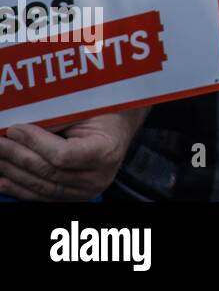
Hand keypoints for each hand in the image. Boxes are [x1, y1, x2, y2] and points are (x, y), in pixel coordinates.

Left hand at [0, 110, 143, 200]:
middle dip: (17, 155)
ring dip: (13, 172)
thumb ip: (55, 121)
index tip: (15, 129)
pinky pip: (42, 196)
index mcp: (106, 151)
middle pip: (48, 171)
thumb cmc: (103, 114)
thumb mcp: (84, 110)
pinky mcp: (74, 197)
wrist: (117, 131)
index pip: (63, 155)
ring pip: (41, 186)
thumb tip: (19, 129)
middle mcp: (98, 177)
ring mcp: (86, 191)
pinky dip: (20, 188)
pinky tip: (3, 179)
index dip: (35, 143)